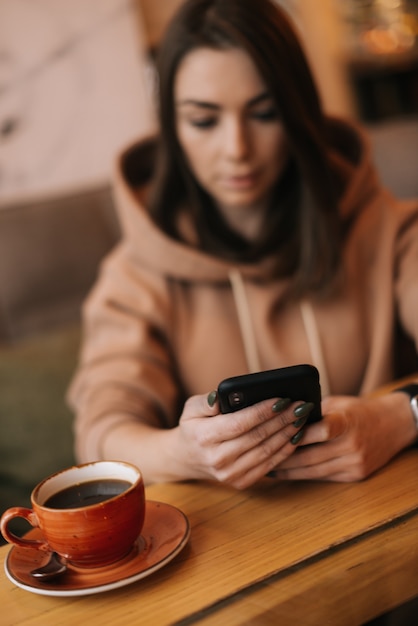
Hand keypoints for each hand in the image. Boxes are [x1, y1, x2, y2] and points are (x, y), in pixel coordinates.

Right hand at [171, 392, 313, 488]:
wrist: (187, 458)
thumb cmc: (193, 427)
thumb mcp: (191, 409)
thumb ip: (205, 402)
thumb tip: (218, 398)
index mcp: (205, 437)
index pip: (240, 423)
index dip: (264, 411)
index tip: (283, 399)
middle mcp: (217, 459)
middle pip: (258, 437)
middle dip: (283, 420)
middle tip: (301, 405)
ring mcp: (230, 474)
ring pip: (267, 452)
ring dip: (288, 434)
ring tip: (302, 418)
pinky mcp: (240, 482)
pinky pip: (269, 465)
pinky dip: (285, 450)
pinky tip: (296, 436)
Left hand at [271, 393, 417, 481]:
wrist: (393, 425)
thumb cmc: (357, 411)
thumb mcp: (337, 404)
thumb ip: (313, 413)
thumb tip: (280, 420)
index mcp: (347, 421)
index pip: (322, 430)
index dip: (298, 435)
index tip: (276, 436)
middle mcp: (353, 445)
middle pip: (311, 456)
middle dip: (284, 458)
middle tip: (260, 458)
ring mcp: (355, 463)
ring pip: (314, 471)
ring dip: (290, 471)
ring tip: (268, 468)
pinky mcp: (356, 475)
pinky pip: (324, 477)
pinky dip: (304, 476)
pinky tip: (289, 473)